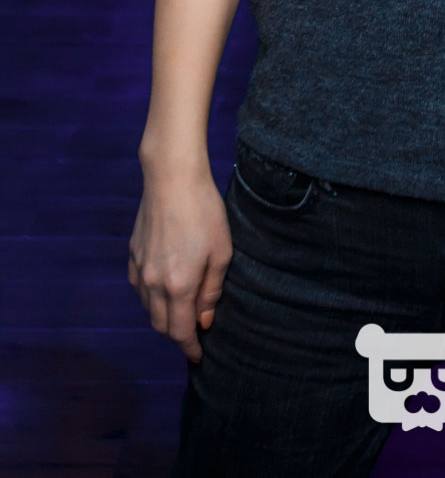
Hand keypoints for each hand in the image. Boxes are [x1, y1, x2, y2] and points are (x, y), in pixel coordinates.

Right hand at [128, 158, 232, 363]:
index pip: (180, 332)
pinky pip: (140, 288)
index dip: (190, 348)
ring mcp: (140, 268)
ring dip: (163, 316)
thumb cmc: (204, 212)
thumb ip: (212, 290)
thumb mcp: (221, 252)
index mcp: (178, 286)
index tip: (199, 356)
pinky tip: (164, 288)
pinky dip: (151, 298)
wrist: (172, 178)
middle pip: (161, 325)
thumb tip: (204, 320)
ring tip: (182, 312)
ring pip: (147, 308)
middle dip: (177, 336)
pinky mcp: (133, 254)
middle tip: (193, 335)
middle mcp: (153, 283)